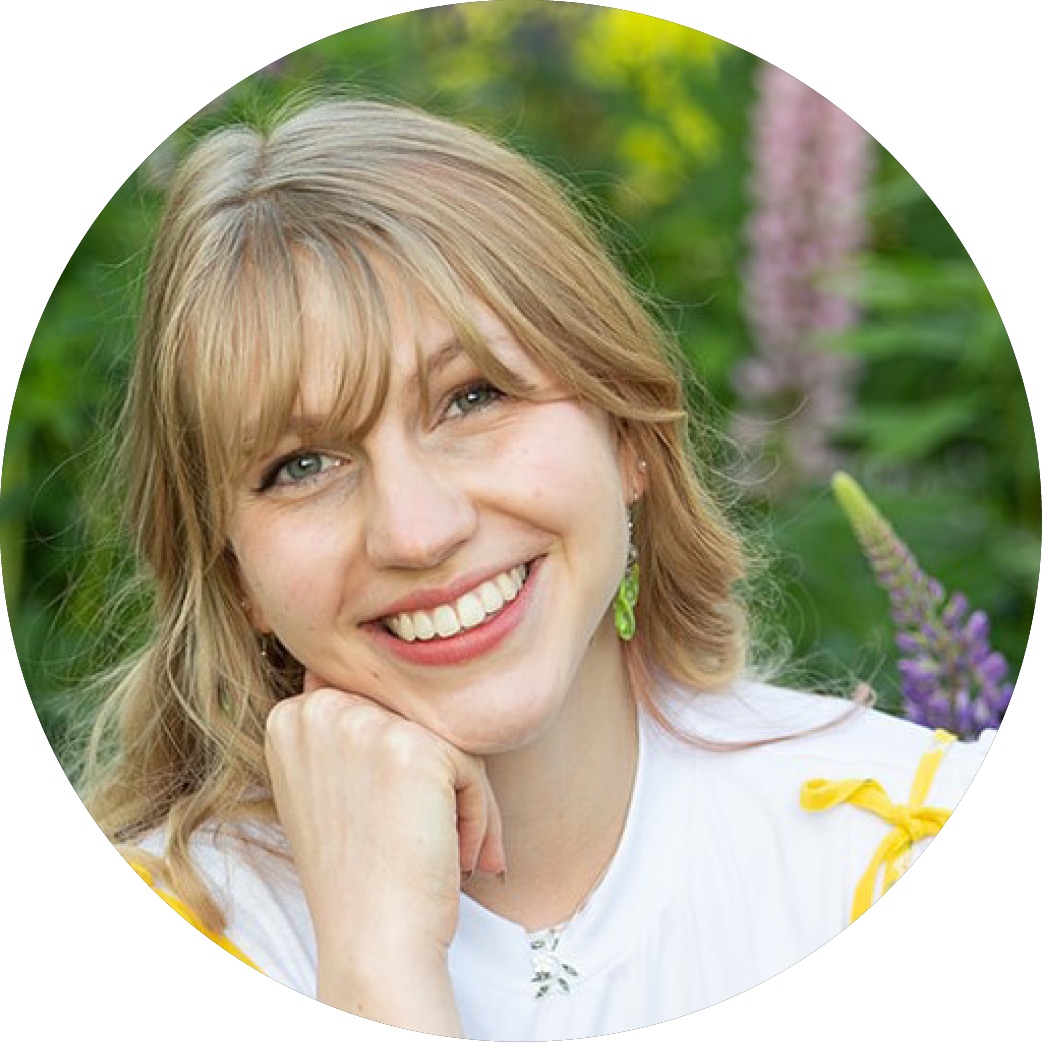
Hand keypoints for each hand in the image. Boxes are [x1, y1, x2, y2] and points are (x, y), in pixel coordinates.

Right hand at [263, 671, 504, 1030]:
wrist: (373, 942)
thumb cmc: (359, 876)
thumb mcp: (326, 790)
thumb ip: (347, 735)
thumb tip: (395, 690)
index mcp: (291, 716)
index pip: (376, 707)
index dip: (397, 768)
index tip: (392, 823)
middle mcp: (320, 710)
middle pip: (414, 720)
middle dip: (435, 780)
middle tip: (434, 840)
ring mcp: (364, 725)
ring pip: (446, 740)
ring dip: (462, 800)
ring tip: (451, 851)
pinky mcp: (414, 748)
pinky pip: (472, 765)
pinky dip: (478, 814)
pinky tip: (457, 856)